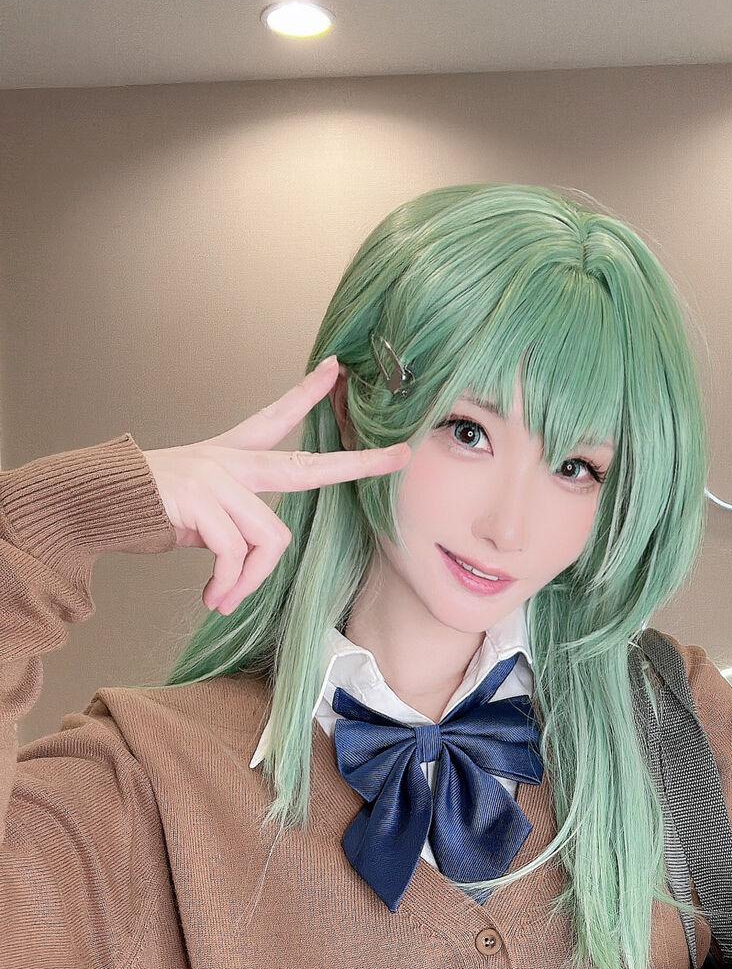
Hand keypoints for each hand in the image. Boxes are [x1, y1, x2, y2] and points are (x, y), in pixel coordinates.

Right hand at [144, 357, 409, 616]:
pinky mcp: (200, 503)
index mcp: (229, 454)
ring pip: (267, 538)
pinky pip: (237, 554)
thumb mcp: (197, 511)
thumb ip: (232, 520)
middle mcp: (228, 460)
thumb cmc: (145, 510)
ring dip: (247, 581)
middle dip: (358, 464)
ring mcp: (216, 479)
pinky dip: (229, 584)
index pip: (276, 417)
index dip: (307, 394)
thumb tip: (247, 556)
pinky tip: (212, 598)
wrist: (95, 503)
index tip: (335, 370)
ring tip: (222, 599)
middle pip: (306, 466)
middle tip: (400, 457)